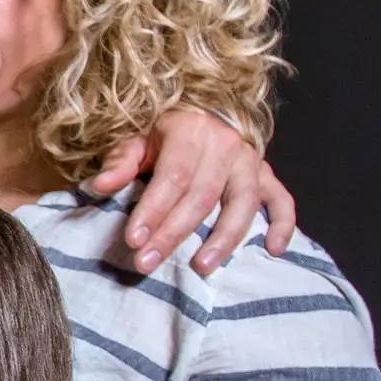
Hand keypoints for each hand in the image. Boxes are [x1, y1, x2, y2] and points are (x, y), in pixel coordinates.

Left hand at [87, 106, 295, 275]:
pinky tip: (274, 249)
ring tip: (202, 267)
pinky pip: (282, 200)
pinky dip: (283, 224)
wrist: (202, 114)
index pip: (172, 178)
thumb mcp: (138, 140)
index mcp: (190, 132)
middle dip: (173, 233)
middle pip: (201, 197)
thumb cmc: (164, 135)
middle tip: (148, 263)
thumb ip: (120, 163)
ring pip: (243, 204)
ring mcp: (250, 161)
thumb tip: (98, 186)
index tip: (133, 240)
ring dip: (224, 238)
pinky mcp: (267, 175)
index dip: (153, 210)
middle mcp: (225, 146)